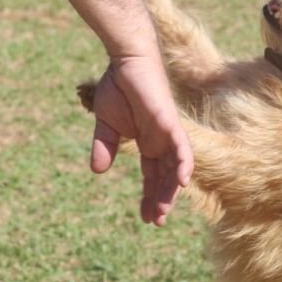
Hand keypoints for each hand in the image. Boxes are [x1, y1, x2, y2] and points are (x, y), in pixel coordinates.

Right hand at [87, 56, 193, 225]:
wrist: (126, 60)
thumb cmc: (117, 86)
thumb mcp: (106, 124)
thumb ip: (105, 146)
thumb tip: (98, 171)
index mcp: (148, 142)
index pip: (153, 175)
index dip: (150, 196)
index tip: (146, 217)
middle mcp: (162, 141)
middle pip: (165, 177)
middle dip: (161, 200)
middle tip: (155, 221)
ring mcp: (168, 132)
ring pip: (175, 168)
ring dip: (170, 191)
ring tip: (162, 212)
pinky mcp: (170, 122)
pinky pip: (182, 147)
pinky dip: (183, 165)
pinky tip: (181, 183)